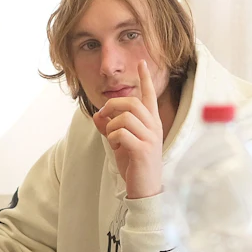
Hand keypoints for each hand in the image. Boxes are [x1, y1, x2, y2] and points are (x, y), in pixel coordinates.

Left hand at [92, 60, 164, 199]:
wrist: (145, 189)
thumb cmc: (134, 165)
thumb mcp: (119, 142)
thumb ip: (109, 127)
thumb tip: (97, 115)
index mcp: (151, 123)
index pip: (149, 96)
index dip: (145, 79)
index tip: (142, 62)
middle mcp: (154, 127)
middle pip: (131, 102)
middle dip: (112, 106)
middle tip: (103, 116)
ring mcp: (151, 138)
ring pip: (125, 117)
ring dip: (111, 126)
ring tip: (113, 139)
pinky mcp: (143, 150)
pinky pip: (121, 133)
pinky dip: (113, 138)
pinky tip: (118, 148)